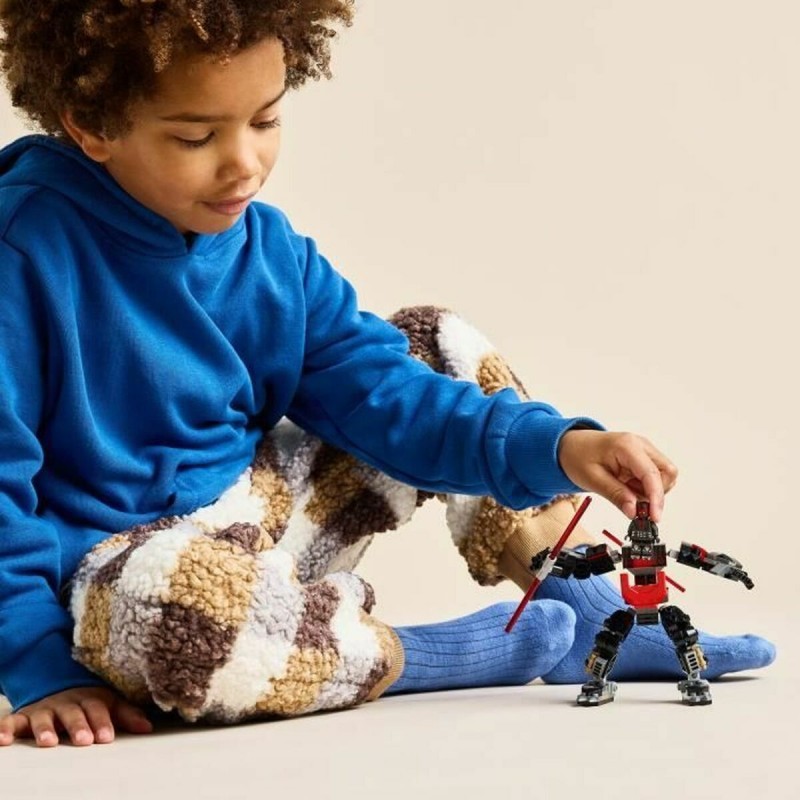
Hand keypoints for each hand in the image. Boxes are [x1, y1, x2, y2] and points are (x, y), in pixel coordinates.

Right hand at [0, 686, 151, 746]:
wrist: (57, 683)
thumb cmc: (88, 700)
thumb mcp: (108, 702)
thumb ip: (126, 715)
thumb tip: (148, 728)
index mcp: (90, 698)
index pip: (98, 708)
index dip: (103, 722)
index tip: (107, 737)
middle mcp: (67, 703)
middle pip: (73, 713)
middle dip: (79, 726)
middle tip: (85, 740)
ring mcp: (45, 709)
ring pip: (44, 718)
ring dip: (45, 729)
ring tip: (49, 742)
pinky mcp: (24, 717)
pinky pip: (12, 722)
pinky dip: (5, 730)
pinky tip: (3, 740)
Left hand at [558, 429, 677, 520]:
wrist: (571, 445)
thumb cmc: (578, 456)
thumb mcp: (592, 479)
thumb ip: (615, 495)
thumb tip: (634, 511)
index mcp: (627, 446)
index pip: (652, 474)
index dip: (656, 498)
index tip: (654, 517)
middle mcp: (640, 444)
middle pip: (667, 473)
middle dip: (656, 493)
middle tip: (635, 503)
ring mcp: (644, 449)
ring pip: (664, 475)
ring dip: (650, 490)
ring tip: (624, 489)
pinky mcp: (643, 457)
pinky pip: (655, 475)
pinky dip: (645, 487)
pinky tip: (627, 486)